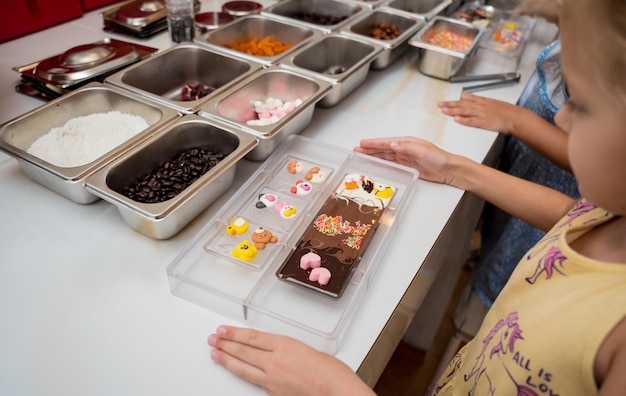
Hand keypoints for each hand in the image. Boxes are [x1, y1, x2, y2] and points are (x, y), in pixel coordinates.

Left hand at [208, 325, 374, 395]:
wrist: (337, 392)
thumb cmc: (331, 372)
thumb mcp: (307, 350)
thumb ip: (288, 351)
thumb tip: (277, 352)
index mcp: (285, 345)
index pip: (252, 337)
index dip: (234, 333)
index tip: (223, 330)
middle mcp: (275, 361)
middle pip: (244, 350)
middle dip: (226, 344)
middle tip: (213, 339)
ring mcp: (272, 379)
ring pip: (244, 367)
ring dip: (227, 359)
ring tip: (215, 353)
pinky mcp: (273, 393)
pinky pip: (253, 381)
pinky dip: (242, 374)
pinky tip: (235, 370)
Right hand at [354, 136, 459, 184]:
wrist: (448, 169)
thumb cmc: (439, 158)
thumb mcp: (422, 149)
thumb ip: (406, 146)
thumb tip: (392, 143)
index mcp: (407, 142)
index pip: (386, 142)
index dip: (373, 143)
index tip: (362, 143)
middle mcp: (404, 148)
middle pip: (383, 148)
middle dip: (370, 148)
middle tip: (357, 149)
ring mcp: (405, 157)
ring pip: (385, 155)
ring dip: (374, 155)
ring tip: (362, 155)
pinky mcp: (407, 166)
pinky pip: (391, 163)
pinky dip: (382, 162)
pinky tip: (376, 163)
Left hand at [438, 92, 526, 134]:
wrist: (515, 118)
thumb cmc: (505, 111)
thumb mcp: (491, 102)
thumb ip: (478, 100)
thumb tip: (466, 96)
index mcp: (482, 101)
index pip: (465, 100)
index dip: (453, 101)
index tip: (444, 102)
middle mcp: (480, 106)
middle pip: (462, 105)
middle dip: (449, 105)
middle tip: (439, 105)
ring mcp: (482, 114)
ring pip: (465, 111)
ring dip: (453, 111)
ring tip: (444, 111)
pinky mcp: (485, 122)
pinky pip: (472, 121)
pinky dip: (464, 120)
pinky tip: (457, 119)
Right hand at [513, 0, 560, 24]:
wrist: (558, 14)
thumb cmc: (546, 10)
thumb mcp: (534, 10)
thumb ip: (524, 10)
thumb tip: (514, 12)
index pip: (526, 2)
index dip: (521, 7)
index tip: (517, 13)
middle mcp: (540, 0)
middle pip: (529, 5)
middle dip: (525, 10)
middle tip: (522, 16)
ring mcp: (543, 4)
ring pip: (533, 8)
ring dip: (529, 12)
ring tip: (529, 17)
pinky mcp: (545, 9)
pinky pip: (537, 10)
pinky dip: (534, 13)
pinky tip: (533, 17)